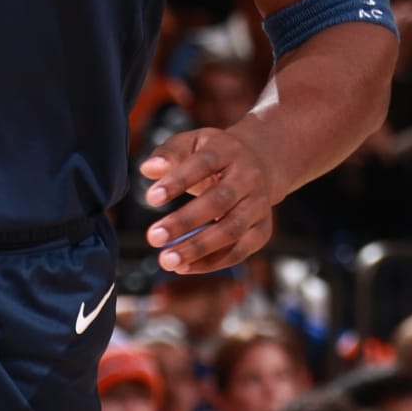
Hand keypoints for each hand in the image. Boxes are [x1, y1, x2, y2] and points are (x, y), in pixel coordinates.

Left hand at [139, 126, 273, 274]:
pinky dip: (212, 262)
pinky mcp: (262, 229)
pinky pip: (240, 250)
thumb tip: (149, 169)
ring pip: (232, 229)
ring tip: (167, 260)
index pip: (203, 164)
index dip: (177, 181)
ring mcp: (259, 204)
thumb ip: (169, 154)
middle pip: (219, 200)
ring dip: (198, 248)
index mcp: (228, 151)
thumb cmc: (215, 156)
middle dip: (185, 221)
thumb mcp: (193, 144)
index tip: (151, 198)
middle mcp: (248, 177)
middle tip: (154, 237)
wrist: (261, 164)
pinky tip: (184, 266)